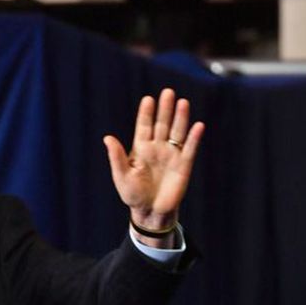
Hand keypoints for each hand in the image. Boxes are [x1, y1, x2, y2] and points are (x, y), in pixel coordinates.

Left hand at [103, 88, 204, 241]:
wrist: (150, 212)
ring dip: (180, 118)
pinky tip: (198, 126)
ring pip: (177, 132)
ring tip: (182, 102)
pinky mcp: (184, 165)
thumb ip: (116, 156)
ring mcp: (171, 155)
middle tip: (168, 92)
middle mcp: (157, 148)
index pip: (144, 126)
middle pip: (162, 124)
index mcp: (141, 148)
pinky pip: (190, 148)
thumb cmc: (132, 194)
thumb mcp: (121, 175)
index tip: (149, 99)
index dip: (146, 113)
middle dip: (165, 109)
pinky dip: (194, 138)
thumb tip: (107, 137)